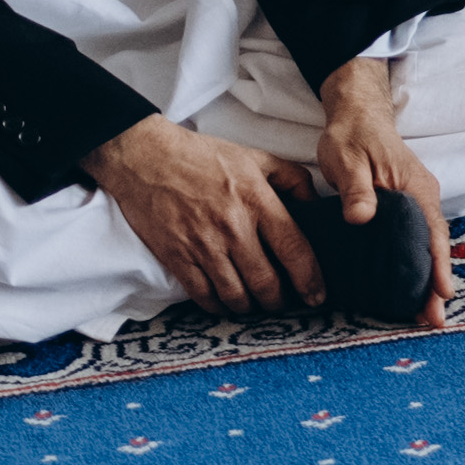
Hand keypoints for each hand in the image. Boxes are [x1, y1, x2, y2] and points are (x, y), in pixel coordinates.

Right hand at [87, 114, 321, 316]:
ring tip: (257, 305)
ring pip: (235, 294)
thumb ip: (292, 178)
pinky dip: (218, 306)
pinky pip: (202, 294)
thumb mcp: (257, 158)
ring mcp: (202, 245)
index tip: (317, 296)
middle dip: (279, 301)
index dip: (309, 278)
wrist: (147, 159)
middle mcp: (233, 227)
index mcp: (257, 201)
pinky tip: (226, 304)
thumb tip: (314, 203)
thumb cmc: (204, 157)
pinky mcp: (176, 257)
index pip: (293, 248)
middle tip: (285, 304)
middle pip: (265, 281)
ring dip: (250, 307)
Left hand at [312, 57, 449, 324]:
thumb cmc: (352, 136)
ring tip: (424, 311)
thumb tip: (361, 218)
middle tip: (434, 319)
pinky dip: (418, 262)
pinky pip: (417, 238)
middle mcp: (422, 198)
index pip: (434, 234)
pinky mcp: (404, 205)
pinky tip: (407, 282)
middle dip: (436, 283)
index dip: (438, 267)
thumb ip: (357, 189)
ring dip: (427, 276)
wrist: (357, 114)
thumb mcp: (349, 159)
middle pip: (435, 246)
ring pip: (428, 244)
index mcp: (415, 189)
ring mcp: (416, 202)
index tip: (442, 296)